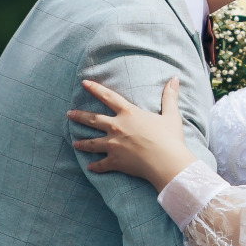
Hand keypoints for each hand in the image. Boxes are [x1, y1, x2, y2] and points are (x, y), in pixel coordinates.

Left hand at [70, 77, 197, 190]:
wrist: (166, 161)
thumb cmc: (169, 138)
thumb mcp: (171, 115)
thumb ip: (170, 96)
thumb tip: (175, 78)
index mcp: (129, 113)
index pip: (108, 97)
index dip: (95, 89)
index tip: (84, 83)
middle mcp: (117, 127)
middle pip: (93, 120)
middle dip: (79, 116)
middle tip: (69, 114)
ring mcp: (113, 145)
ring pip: (92, 143)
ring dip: (82, 143)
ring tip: (74, 143)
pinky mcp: (115, 161)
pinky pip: (101, 164)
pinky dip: (95, 166)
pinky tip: (89, 167)